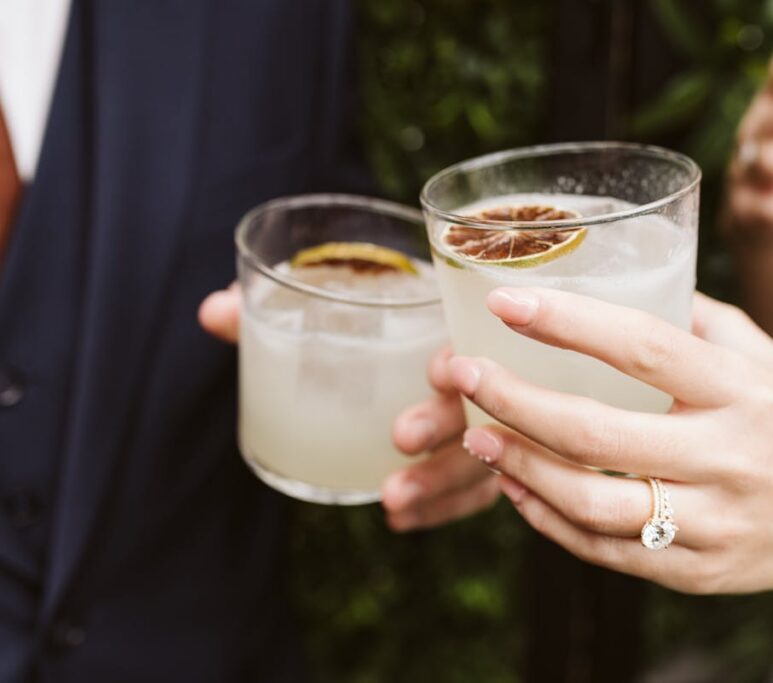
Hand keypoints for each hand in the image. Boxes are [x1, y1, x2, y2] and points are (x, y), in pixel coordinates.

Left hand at [197, 287, 497, 529]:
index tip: (436, 371)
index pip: (476, 335)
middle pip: (483, 401)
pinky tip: (401, 521)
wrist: (399, 338)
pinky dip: (440, 508)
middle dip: (444, 422)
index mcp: (448, 321)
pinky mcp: (477, 458)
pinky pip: (473, 491)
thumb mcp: (320, 311)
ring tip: (393, 499)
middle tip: (400, 437)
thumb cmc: (363, 320)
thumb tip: (212, 313)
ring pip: (482, 455)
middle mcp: (477, 372)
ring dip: (441, 480)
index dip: (463, 353)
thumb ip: (271, 310)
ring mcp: (484, 421)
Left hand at [446, 287, 772, 599]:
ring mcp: (712, 522)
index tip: (505, 302)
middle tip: (463, 377)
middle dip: (515, 402)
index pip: (643, 348)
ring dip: (520, 470)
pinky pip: (605, 550)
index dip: (567, 323)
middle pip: (598, 434)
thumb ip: (697, 321)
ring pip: (592, 503)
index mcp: (743, 390)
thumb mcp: (766, 358)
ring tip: (477, 438)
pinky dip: (549, 520)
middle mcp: (728, 457)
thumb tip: (620, 281)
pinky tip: (517, 489)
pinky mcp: (695, 571)